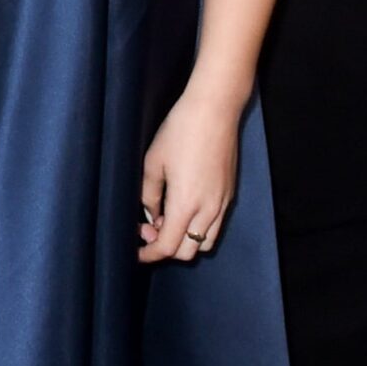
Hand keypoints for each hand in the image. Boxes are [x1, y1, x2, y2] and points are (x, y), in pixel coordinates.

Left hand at [140, 87, 239, 263]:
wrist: (214, 111)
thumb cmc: (180, 132)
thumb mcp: (153, 162)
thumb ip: (148, 194)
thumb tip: (149, 215)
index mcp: (186, 204)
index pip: (168, 247)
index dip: (150, 254)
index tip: (136, 253)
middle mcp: (209, 210)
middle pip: (188, 252)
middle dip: (166, 248)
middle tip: (147, 228)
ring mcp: (223, 204)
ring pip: (204, 242)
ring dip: (184, 240)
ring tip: (166, 218)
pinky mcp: (230, 194)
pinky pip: (216, 226)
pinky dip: (199, 229)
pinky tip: (184, 208)